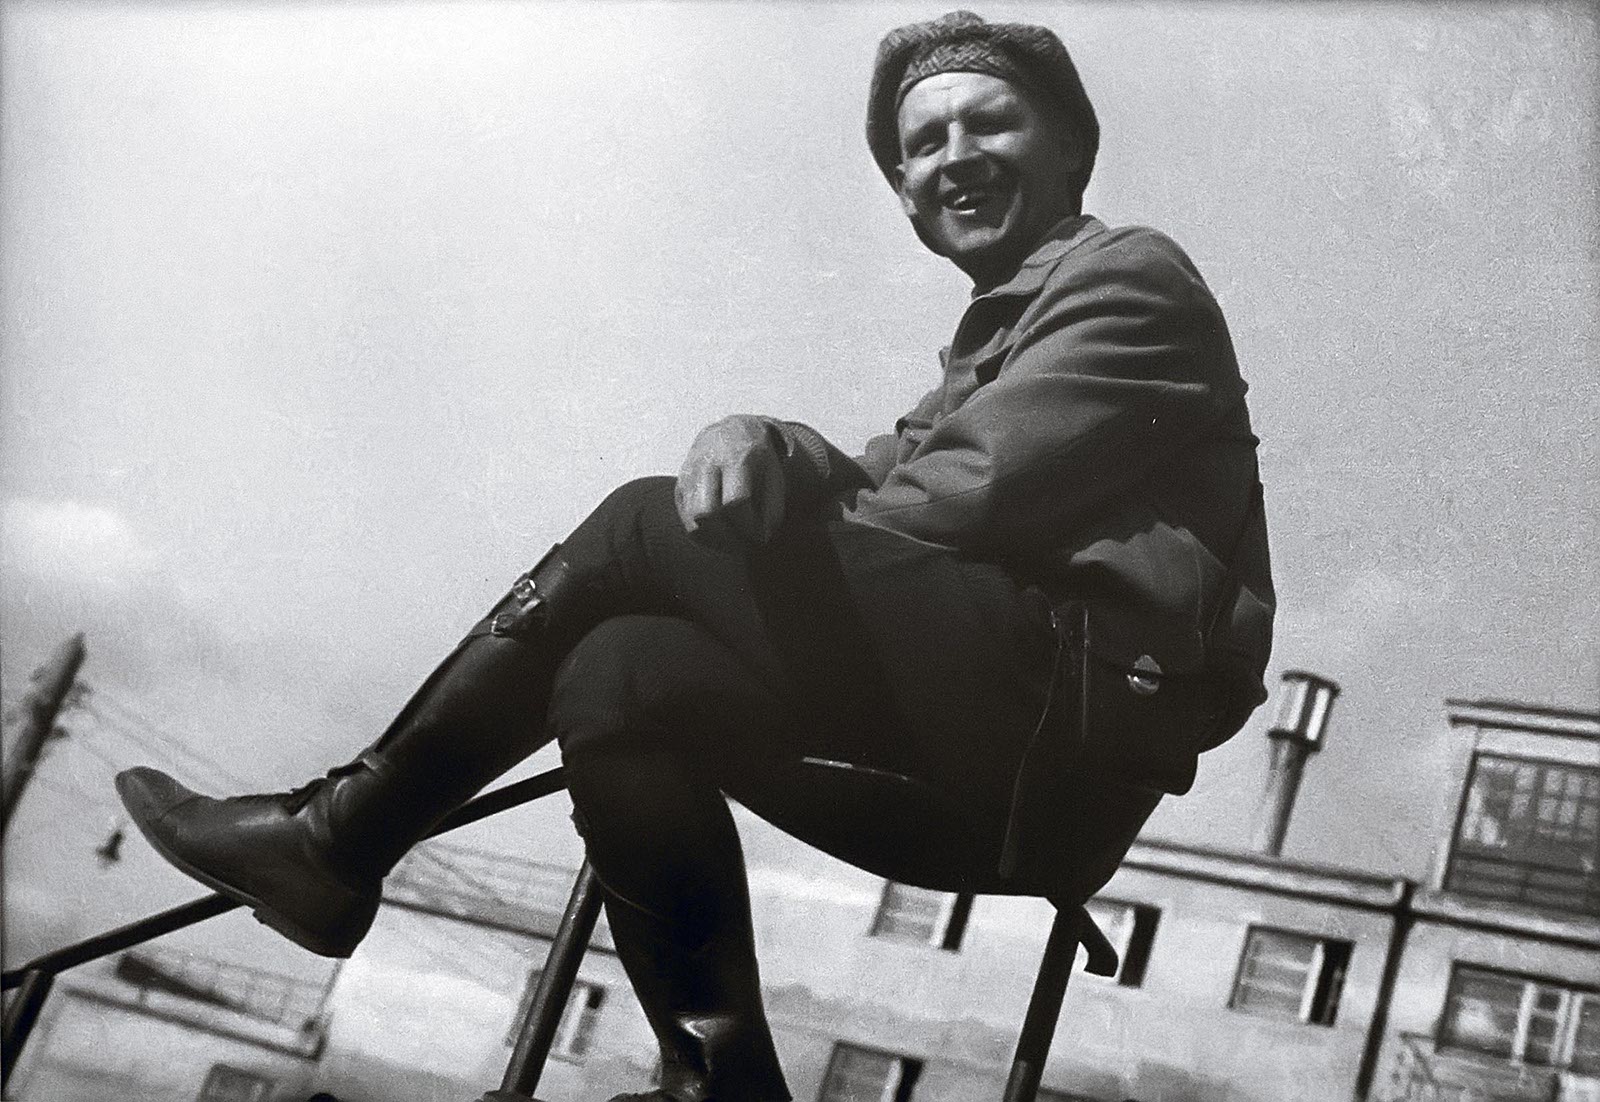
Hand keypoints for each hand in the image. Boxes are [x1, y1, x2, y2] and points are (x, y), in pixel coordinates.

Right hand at [675, 415, 787, 547]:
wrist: (731, 432)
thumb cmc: (758, 459)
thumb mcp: (774, 475)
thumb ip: (773, 507)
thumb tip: (761, 538)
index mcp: (735, 458)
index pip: (735, 501)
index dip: (748, 525)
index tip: (760, 535)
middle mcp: (706, 464)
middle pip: (707, 512)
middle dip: (728, 537)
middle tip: (744, 544)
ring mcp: (688, 475)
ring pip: (693, 521)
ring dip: (715, 541)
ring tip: (734, 543)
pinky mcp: (680, 487)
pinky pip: (687, 522)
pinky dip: (705, 536)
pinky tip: (722, 536)